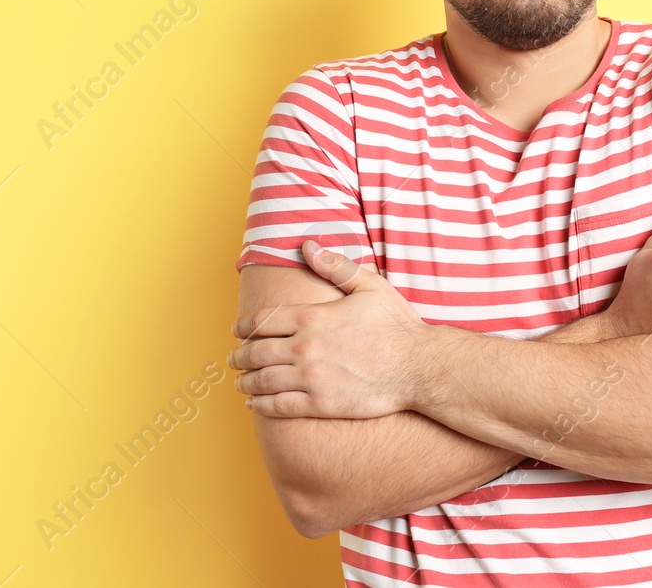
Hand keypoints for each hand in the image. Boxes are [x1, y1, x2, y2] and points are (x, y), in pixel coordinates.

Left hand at [229, 241, 429, 418]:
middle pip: (256, 352)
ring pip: (263, 380)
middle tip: (232, 359)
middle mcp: (306, 347)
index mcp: (313, 317)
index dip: (244, 326)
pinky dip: (261, 405)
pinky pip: (279, 406)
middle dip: (239, 356)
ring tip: (240, 382)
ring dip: (246, 381)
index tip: (236, 331)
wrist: (419, 367)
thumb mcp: (369, 286)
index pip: (263, 320)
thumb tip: (308, 245)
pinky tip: (255, 404)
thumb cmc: (397, 325)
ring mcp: (312, 378)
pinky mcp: (321, 403)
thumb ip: (335, 266)